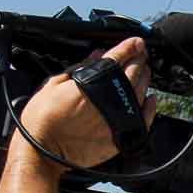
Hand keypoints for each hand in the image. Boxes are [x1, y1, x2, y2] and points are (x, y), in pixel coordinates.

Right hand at [17, 38, 156, 168]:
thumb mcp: (55, 84)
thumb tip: (98, 55)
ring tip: (142, 72)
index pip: (118, 58)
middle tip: (140, 55)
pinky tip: (150, 98)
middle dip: (139, 60)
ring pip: (141, 92)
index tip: (136, 42)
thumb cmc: (43, 119)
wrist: (43, 151)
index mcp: (93, 82)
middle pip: (134, 73)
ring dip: (144, 79)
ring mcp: (118, 118)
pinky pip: (144, 118)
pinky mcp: (122, 136)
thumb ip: (81, 68)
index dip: (129, 47)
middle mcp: (110, 99)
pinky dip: (150, 107)